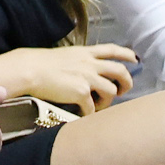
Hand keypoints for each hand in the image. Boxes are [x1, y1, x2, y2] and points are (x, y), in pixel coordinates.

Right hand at [16, 43, 138, 111]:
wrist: (29, 69)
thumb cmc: (40, 63)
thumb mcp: (64, 56)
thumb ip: (78, 62)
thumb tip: (84, 73)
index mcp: (85, 53)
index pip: (112, 50)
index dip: (126, 54)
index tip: (135, 59)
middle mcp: (90, 63)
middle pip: (120, 71)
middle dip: (127, 82)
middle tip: (123, 91)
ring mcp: (87, 77)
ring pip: (111, 91)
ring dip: (108, 101)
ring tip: (99, 106)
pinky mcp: (81, 92)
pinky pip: (93, 108)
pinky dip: (89, 114)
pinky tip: (83, 115)